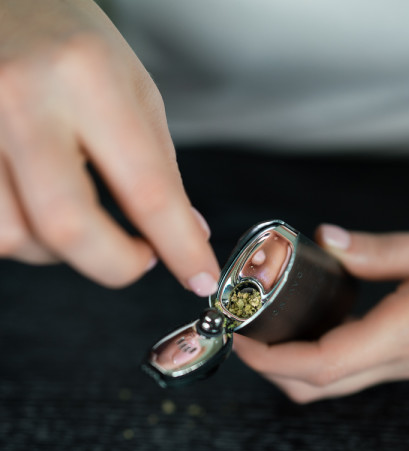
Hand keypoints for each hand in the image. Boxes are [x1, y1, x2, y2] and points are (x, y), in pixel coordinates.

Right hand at [0, 0, 218, 292]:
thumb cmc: (73, 44)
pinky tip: (42, 210)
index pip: (145, 188)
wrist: (2, 4)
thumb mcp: (134, 90)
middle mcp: (21, 99)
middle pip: (67, 226)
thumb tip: (188, 235)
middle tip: (141, 259)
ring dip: (62, 252)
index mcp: (86, 77)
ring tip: (82, 219)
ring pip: (15, 237)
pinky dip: (25, 237)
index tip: (201, 278)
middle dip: (116, 266)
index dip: (180, 248)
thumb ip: (160, 168)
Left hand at [234, 218, 408, 401]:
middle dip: (271, 369)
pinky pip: (351, 369)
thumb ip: (378, 251)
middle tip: (247, 331)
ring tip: (271, 325)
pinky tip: (312, 321)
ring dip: (291, 365)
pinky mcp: (408, 357)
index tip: (241, 337)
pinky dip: (317, 355)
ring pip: (332, 384)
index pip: (320, 364)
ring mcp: (404, 364)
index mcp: (405, 333)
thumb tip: (326, 242)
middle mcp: (401, 359)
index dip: (271, 358)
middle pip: (317, 388)